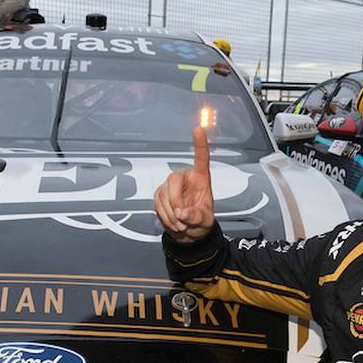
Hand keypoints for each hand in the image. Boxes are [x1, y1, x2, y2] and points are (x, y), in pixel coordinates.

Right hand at [154, 126, 215, 243]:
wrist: (190, 234)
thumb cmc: (201, 221)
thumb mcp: (205, 221)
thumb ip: (196, 216)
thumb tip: (182, 212)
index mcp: (201, 179)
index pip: (201, 159)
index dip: (200, 144)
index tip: (199, 128)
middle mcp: (185, 179)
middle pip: (173, 180)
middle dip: (174, 200)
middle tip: (181, 217)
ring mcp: (170, 186)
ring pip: (163, 194)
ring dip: (170, 213)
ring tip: (180, 225)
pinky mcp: (160, 194)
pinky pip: (157, 203)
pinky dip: (164, 216)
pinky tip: (173, 222)